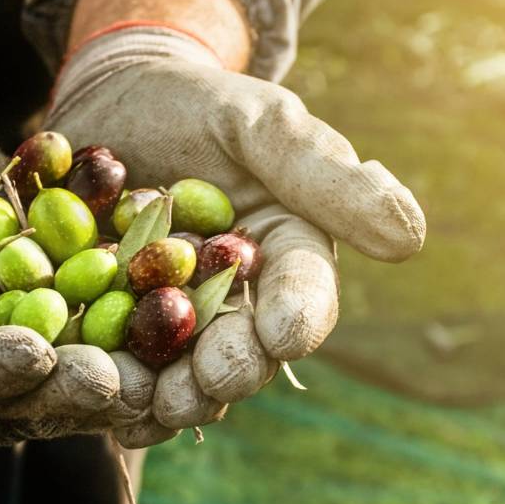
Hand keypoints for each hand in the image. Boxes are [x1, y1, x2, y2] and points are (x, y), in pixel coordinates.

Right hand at [0, 82, 131, 442]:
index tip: (30, 354)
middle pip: (25, 395)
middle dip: (70, 387)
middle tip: (116, 379)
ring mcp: (26, 352)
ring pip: (77, 374)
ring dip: (123, 371)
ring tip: (165, 363)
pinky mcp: (69, 322)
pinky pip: (110, 329)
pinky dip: (147, 324)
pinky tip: (188, 313)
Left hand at [46, 26, 425, 445]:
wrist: (112, 99)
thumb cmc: (197, 101)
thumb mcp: (258, 121)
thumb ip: (322, 173)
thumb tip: (409, 237)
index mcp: (286, 253)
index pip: (304, 292)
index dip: (298, 317)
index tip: (284, 335)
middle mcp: (237, 300)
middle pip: (243, 349)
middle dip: (230, 371)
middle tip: (210, 384)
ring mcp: (172, 319)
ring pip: (180, 372)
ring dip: (169, 395)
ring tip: (151, 404)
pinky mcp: (112, 323)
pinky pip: (115, 363)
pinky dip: (106, 384)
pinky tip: (94, 398)